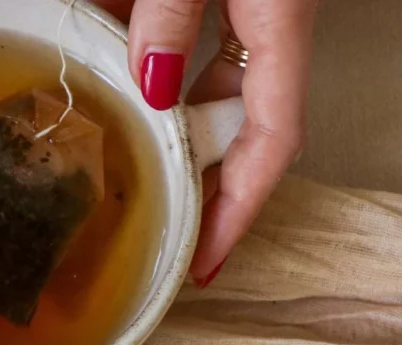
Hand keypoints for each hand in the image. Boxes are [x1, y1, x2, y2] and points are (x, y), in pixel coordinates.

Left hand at [112, 0, 316, 285]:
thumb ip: (172, 13)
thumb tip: (151, 86)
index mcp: (281, 23)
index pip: (271, 144)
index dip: (238, 212)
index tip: (205, 262)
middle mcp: (274, 29)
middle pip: (247, 136)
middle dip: (212, 195)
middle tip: (177, 242)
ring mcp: (256, 9)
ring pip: (220, 96)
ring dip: (184, 143)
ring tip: (150, 188)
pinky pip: (201, 49)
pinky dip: (164, 79)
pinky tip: (119, 92)